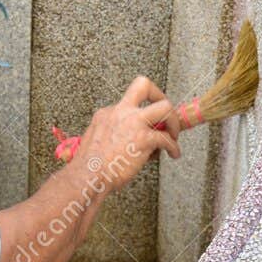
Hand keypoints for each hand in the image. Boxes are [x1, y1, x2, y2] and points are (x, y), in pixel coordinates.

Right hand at [68, 76, 181, 192]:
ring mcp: (133, 123)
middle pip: (145, 86)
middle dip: (160, 97)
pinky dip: (173, 147)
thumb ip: (114, 133)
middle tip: (165, 115)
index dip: (142, 106)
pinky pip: (167, 138)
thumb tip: (131, 140)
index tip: (148, 115)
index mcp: (107, 113)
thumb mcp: (96, 139)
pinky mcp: (143, 139)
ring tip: (173, 136)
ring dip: (173, 121)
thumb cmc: (91, 166)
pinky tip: (173, 153)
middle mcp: (120, 112)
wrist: (88, 176)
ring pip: (165, 107)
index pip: (129, 99)